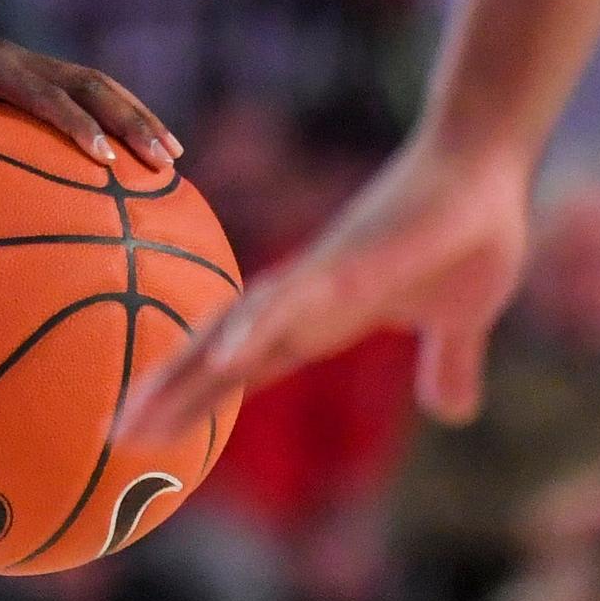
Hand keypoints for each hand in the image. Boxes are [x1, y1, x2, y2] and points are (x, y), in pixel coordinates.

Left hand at [0, 0, 176, 170]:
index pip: (40, 90)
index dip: (74, 122)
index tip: (105, 159)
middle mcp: (7, 57)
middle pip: (86, 82)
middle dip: (129, 118)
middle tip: (167, 160)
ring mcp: (16, 66)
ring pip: (91, 86)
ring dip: (133, 116)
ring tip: (172, 159)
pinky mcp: (15, 81)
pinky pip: (73, 99)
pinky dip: (109, 122)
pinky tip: (128, 163)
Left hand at [126, 128, 531, 440]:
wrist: (486, 165)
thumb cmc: (469, 232)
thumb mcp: (459, 320)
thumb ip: (446, 361)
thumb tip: (452, 410)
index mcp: (324, 315)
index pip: (247, 367)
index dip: (200, 400)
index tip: (154, 432)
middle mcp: (307, 297)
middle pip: (222, 352)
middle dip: (170, 393)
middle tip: (113, 435)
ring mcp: (324, 277)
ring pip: (241, 330)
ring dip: (190, 370)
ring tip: (142, 413)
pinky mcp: (354, 261)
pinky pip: (300, 300)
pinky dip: (261, 328)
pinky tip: (230, 359)